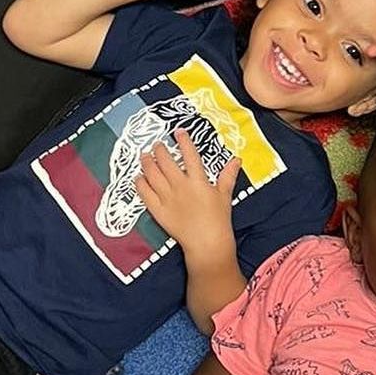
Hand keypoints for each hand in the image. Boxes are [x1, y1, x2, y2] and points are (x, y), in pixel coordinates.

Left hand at [135, 129, 241, 256]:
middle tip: (157, 144)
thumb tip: (237, 159)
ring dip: (147, 163)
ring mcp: (167, 198)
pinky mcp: (158, 210)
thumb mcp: (225, 195)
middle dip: (160, 150)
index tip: (178, 131)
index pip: (190, 155)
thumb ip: (228, 175)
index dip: (183, 141)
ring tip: (144, 155)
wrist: (206, 243)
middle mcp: (181, 186)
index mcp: (198, 181)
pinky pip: (145, 193)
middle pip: (166, 162)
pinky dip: (140, 183)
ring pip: (153, 175)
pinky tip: (138, 177)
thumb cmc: (218, 219)